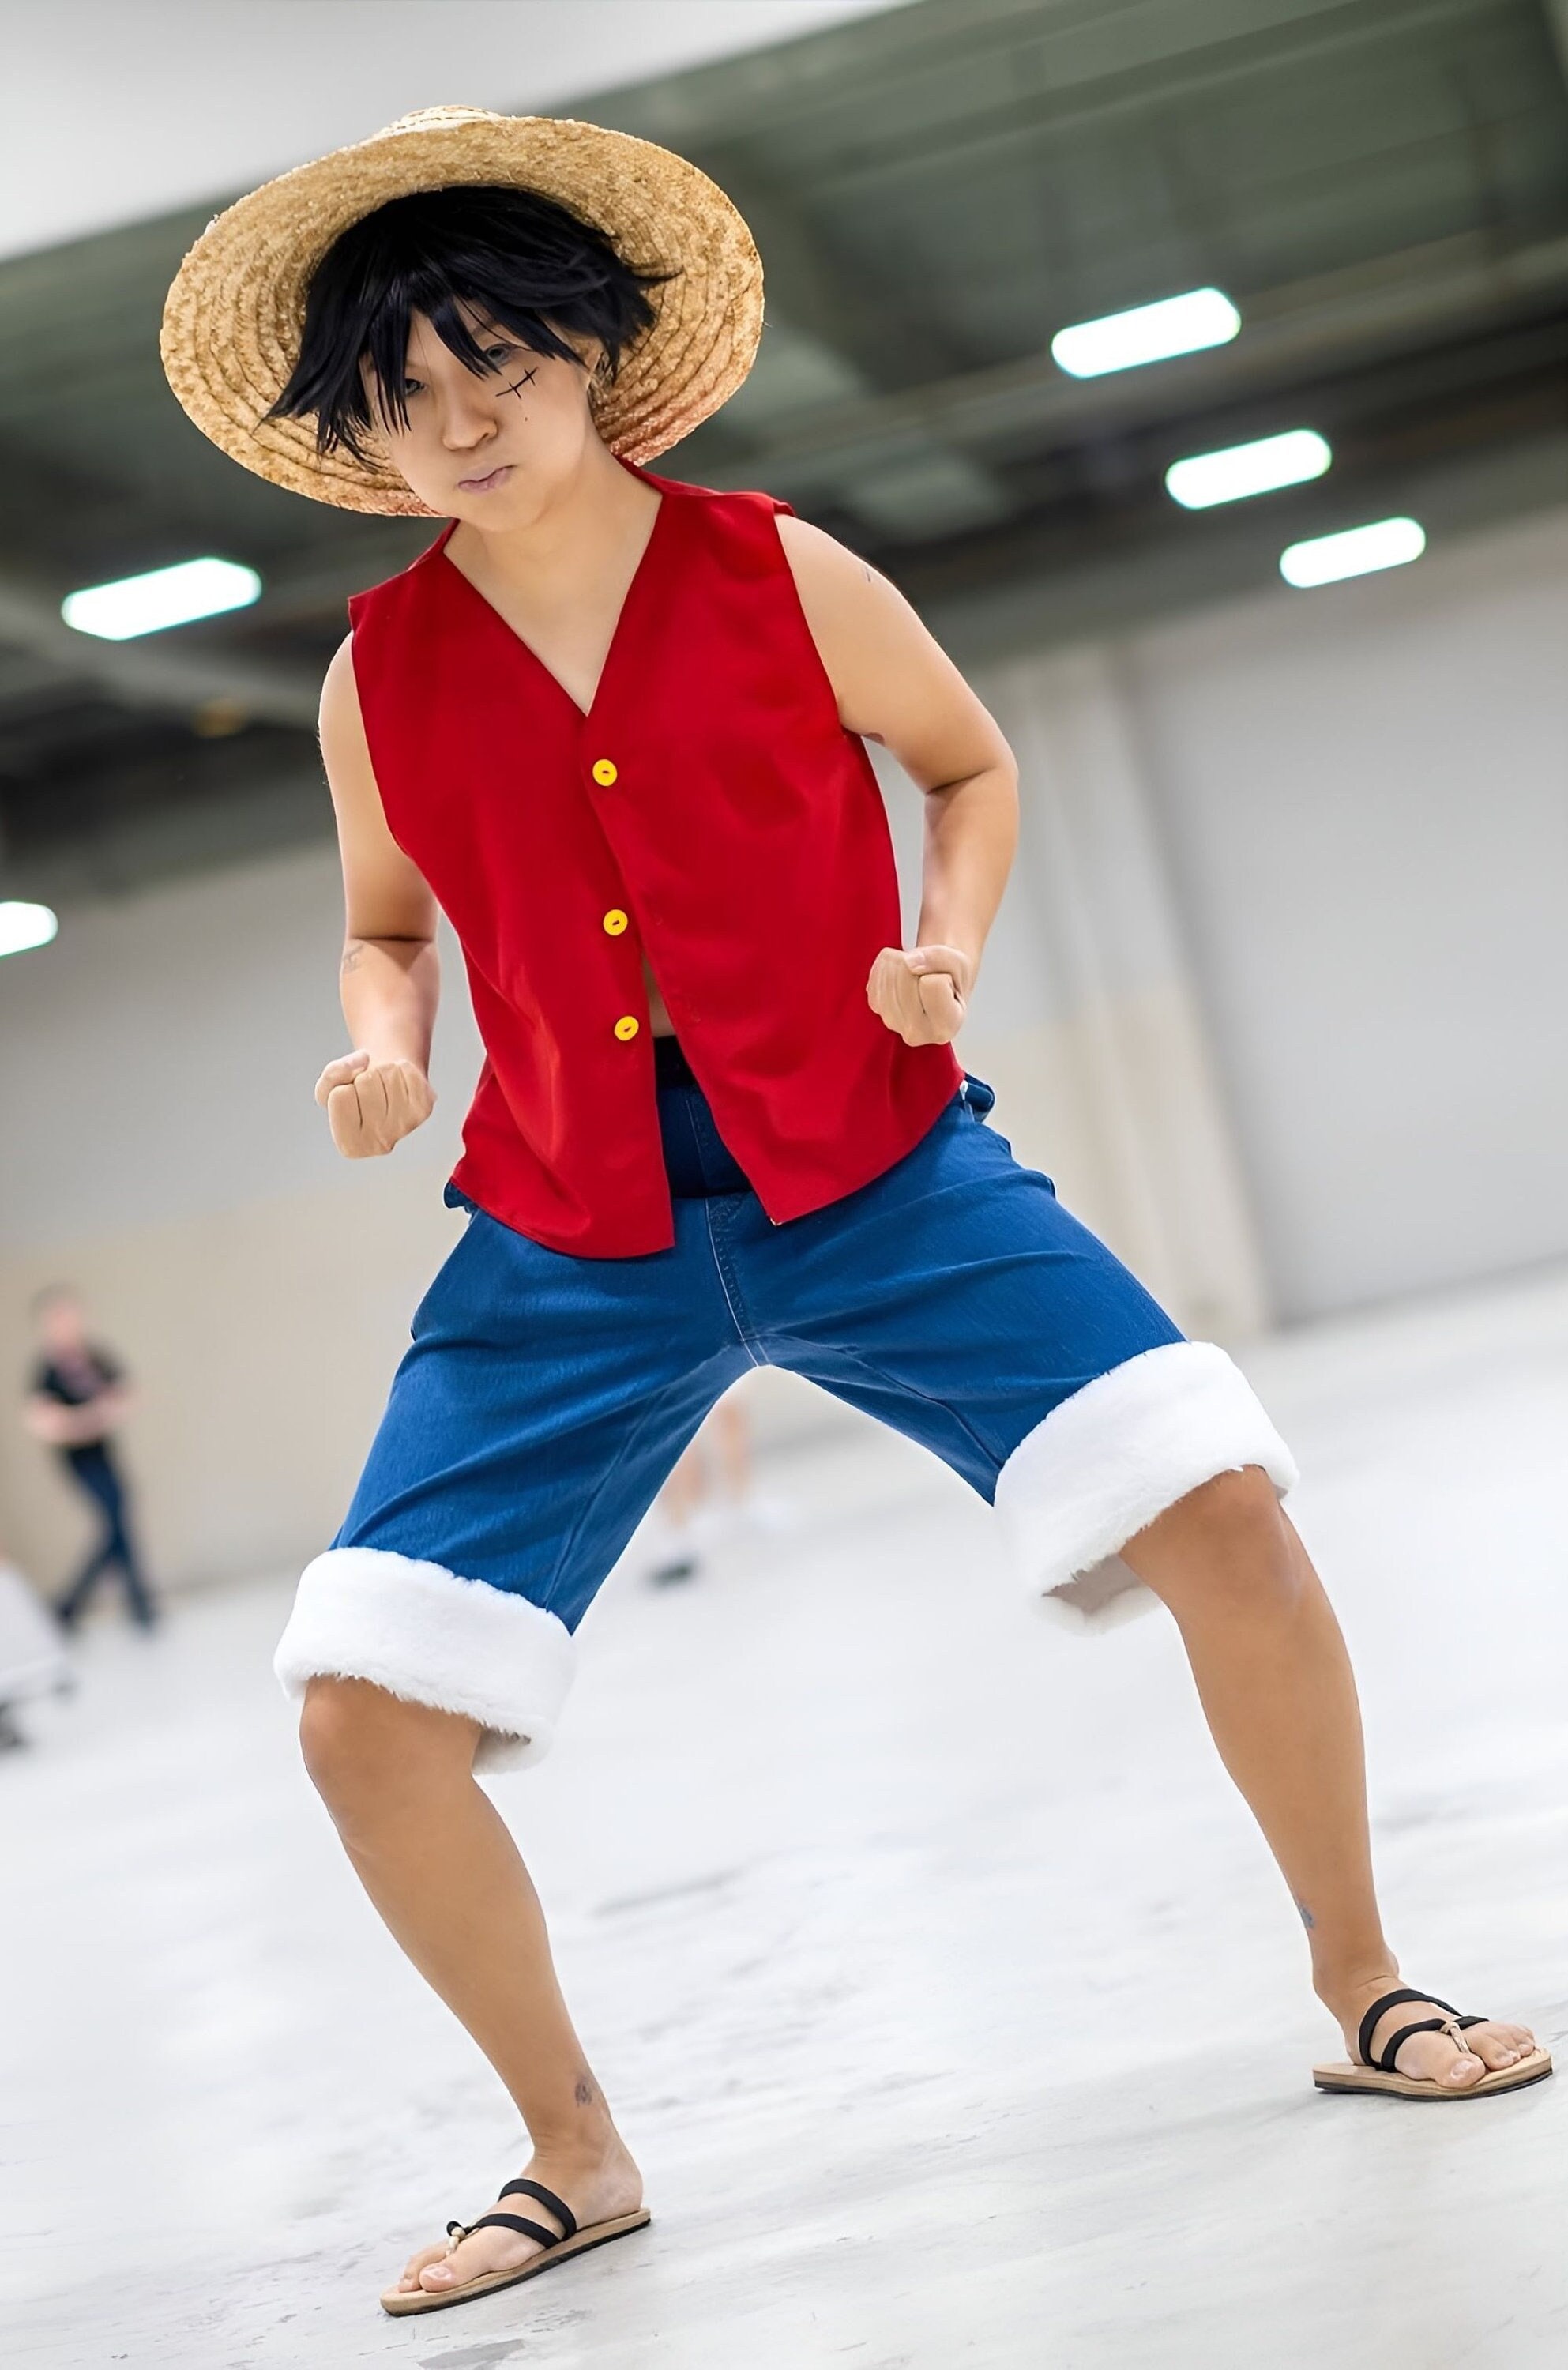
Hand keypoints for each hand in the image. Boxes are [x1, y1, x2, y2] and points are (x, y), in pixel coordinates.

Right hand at [314, 1050, 434, 1157]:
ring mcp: (405, 1126)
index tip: (350, 1098)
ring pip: (388, 1073)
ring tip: (383, 1087)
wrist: (387, 1095)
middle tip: (369, 1092)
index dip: (342, 1088)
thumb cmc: (355, 1096)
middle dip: (363, 1077)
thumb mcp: (329, 1090)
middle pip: (365, 1083)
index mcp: (350, 1145)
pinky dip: (401, 1068)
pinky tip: (400, 1084)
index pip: (340, 1096)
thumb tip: (364, 1059)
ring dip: (382, 1071)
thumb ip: (331, 1075)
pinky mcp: (424, 1108)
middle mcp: (379, 1144)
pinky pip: (407, 1071)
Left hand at [866, 944, 973, 1045]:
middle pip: (906, 975)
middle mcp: (916, 1033)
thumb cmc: (952, 981)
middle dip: (919, 966)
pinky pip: (878, 969)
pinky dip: (891, 964)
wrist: (938, 989)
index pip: (933, 984)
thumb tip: (909, 962)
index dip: (941, 975)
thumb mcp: (960, 963)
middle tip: (930, 977)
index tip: (947, 985)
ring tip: (918, 976)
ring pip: (890, 972)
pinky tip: (903, 976)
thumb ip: (940, 958)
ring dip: (904, 963)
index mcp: (944, 1028)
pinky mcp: (876, 1006)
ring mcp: (891, 1021)